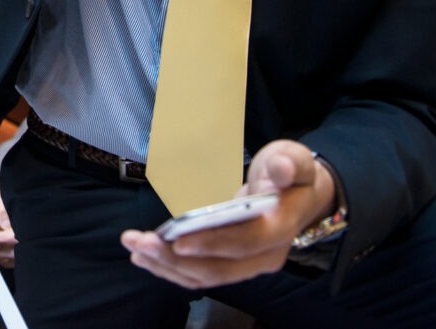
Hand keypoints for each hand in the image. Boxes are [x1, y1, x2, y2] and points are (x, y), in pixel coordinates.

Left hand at [119, 139, 333, 289]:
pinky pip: (202, 274)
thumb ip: (287, 164)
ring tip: (135, 250)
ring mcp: (249, 265)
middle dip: (176, 259)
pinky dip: (173, 268)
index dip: (212, 243)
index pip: (245, 242)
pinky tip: (147, 258)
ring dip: (168, 266)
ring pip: (206, 276)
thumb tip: (279, 169)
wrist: (300, 197)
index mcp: (280, 229)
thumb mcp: (293, 160)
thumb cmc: (292, 175)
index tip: (177, 240)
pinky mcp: (234, 265)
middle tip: (139, 243)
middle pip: (219, 268)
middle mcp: (265, 256)